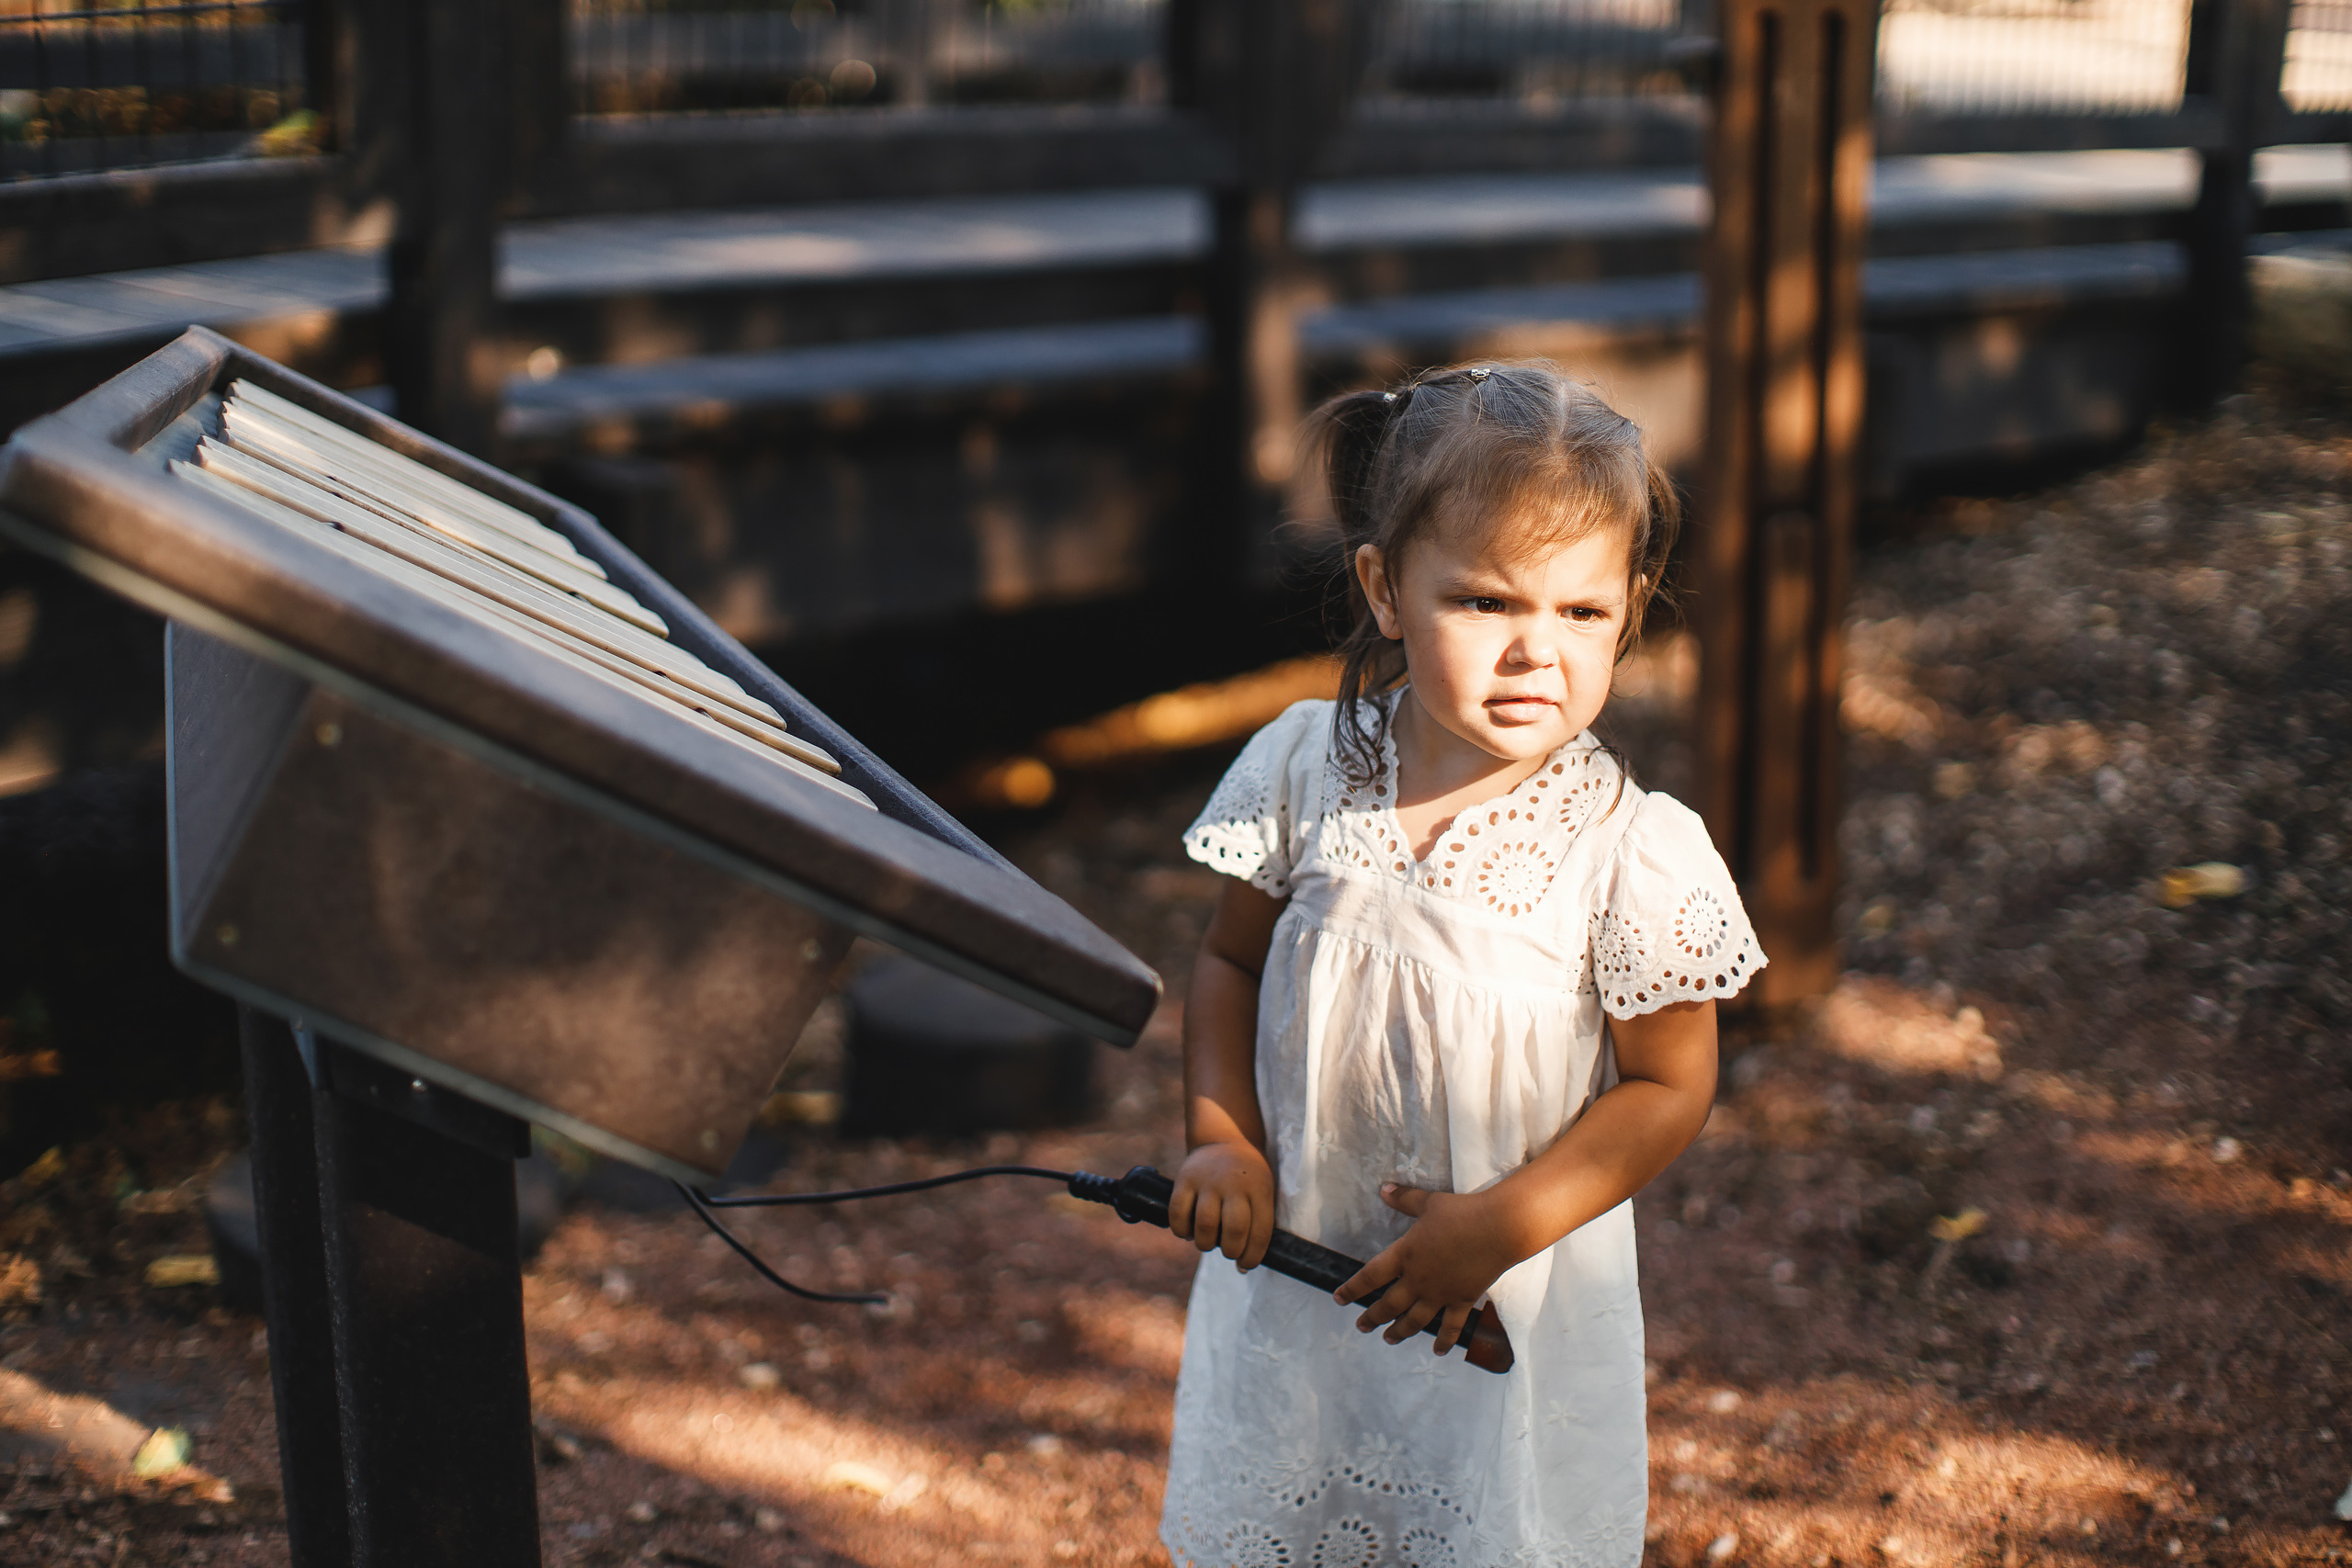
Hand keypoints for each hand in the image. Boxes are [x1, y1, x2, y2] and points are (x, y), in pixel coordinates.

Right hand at [1169, 1141, 1275, 1270]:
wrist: (1226, 1139)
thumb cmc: (1248, 1178)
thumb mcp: (1262, 1193)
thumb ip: (1256, 1226)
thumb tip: (1242, 1267)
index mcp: (1259, 1189)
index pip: (1260, 1232)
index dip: (1252, 1256)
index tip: (1246, 1263)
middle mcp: (1234, 1184)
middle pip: (1234, 1229)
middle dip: (1231, 1250)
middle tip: (1228, 1250)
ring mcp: (1208, 1181)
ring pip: (1205, 1224)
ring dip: (1206, 1243)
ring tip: (1208, 1242)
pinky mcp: (1185, 1179)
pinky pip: (1178, 1212)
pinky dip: (1181, 1230)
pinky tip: (1188, 1232)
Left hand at [1333, 1183, 1514, 1354]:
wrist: (1497, 1228)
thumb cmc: (1460, 1213)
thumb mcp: (1428, 1203)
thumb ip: (1404, 1199)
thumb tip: (1383, 1189)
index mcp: (1404, 1255)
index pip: (1370, 1276)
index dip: (1352, 1289)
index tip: (1339, 1298)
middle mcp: (1418, 1279)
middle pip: (1389, 1304)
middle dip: (1372, 1317)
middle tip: (1361, 1326)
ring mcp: (1440, 1293)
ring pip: (1415, 1320)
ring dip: (1399, 1331)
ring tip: (1389, 1339)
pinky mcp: (1462, 1300)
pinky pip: (1450, 1326)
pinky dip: (1443, 1340)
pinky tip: (1437, 1351)